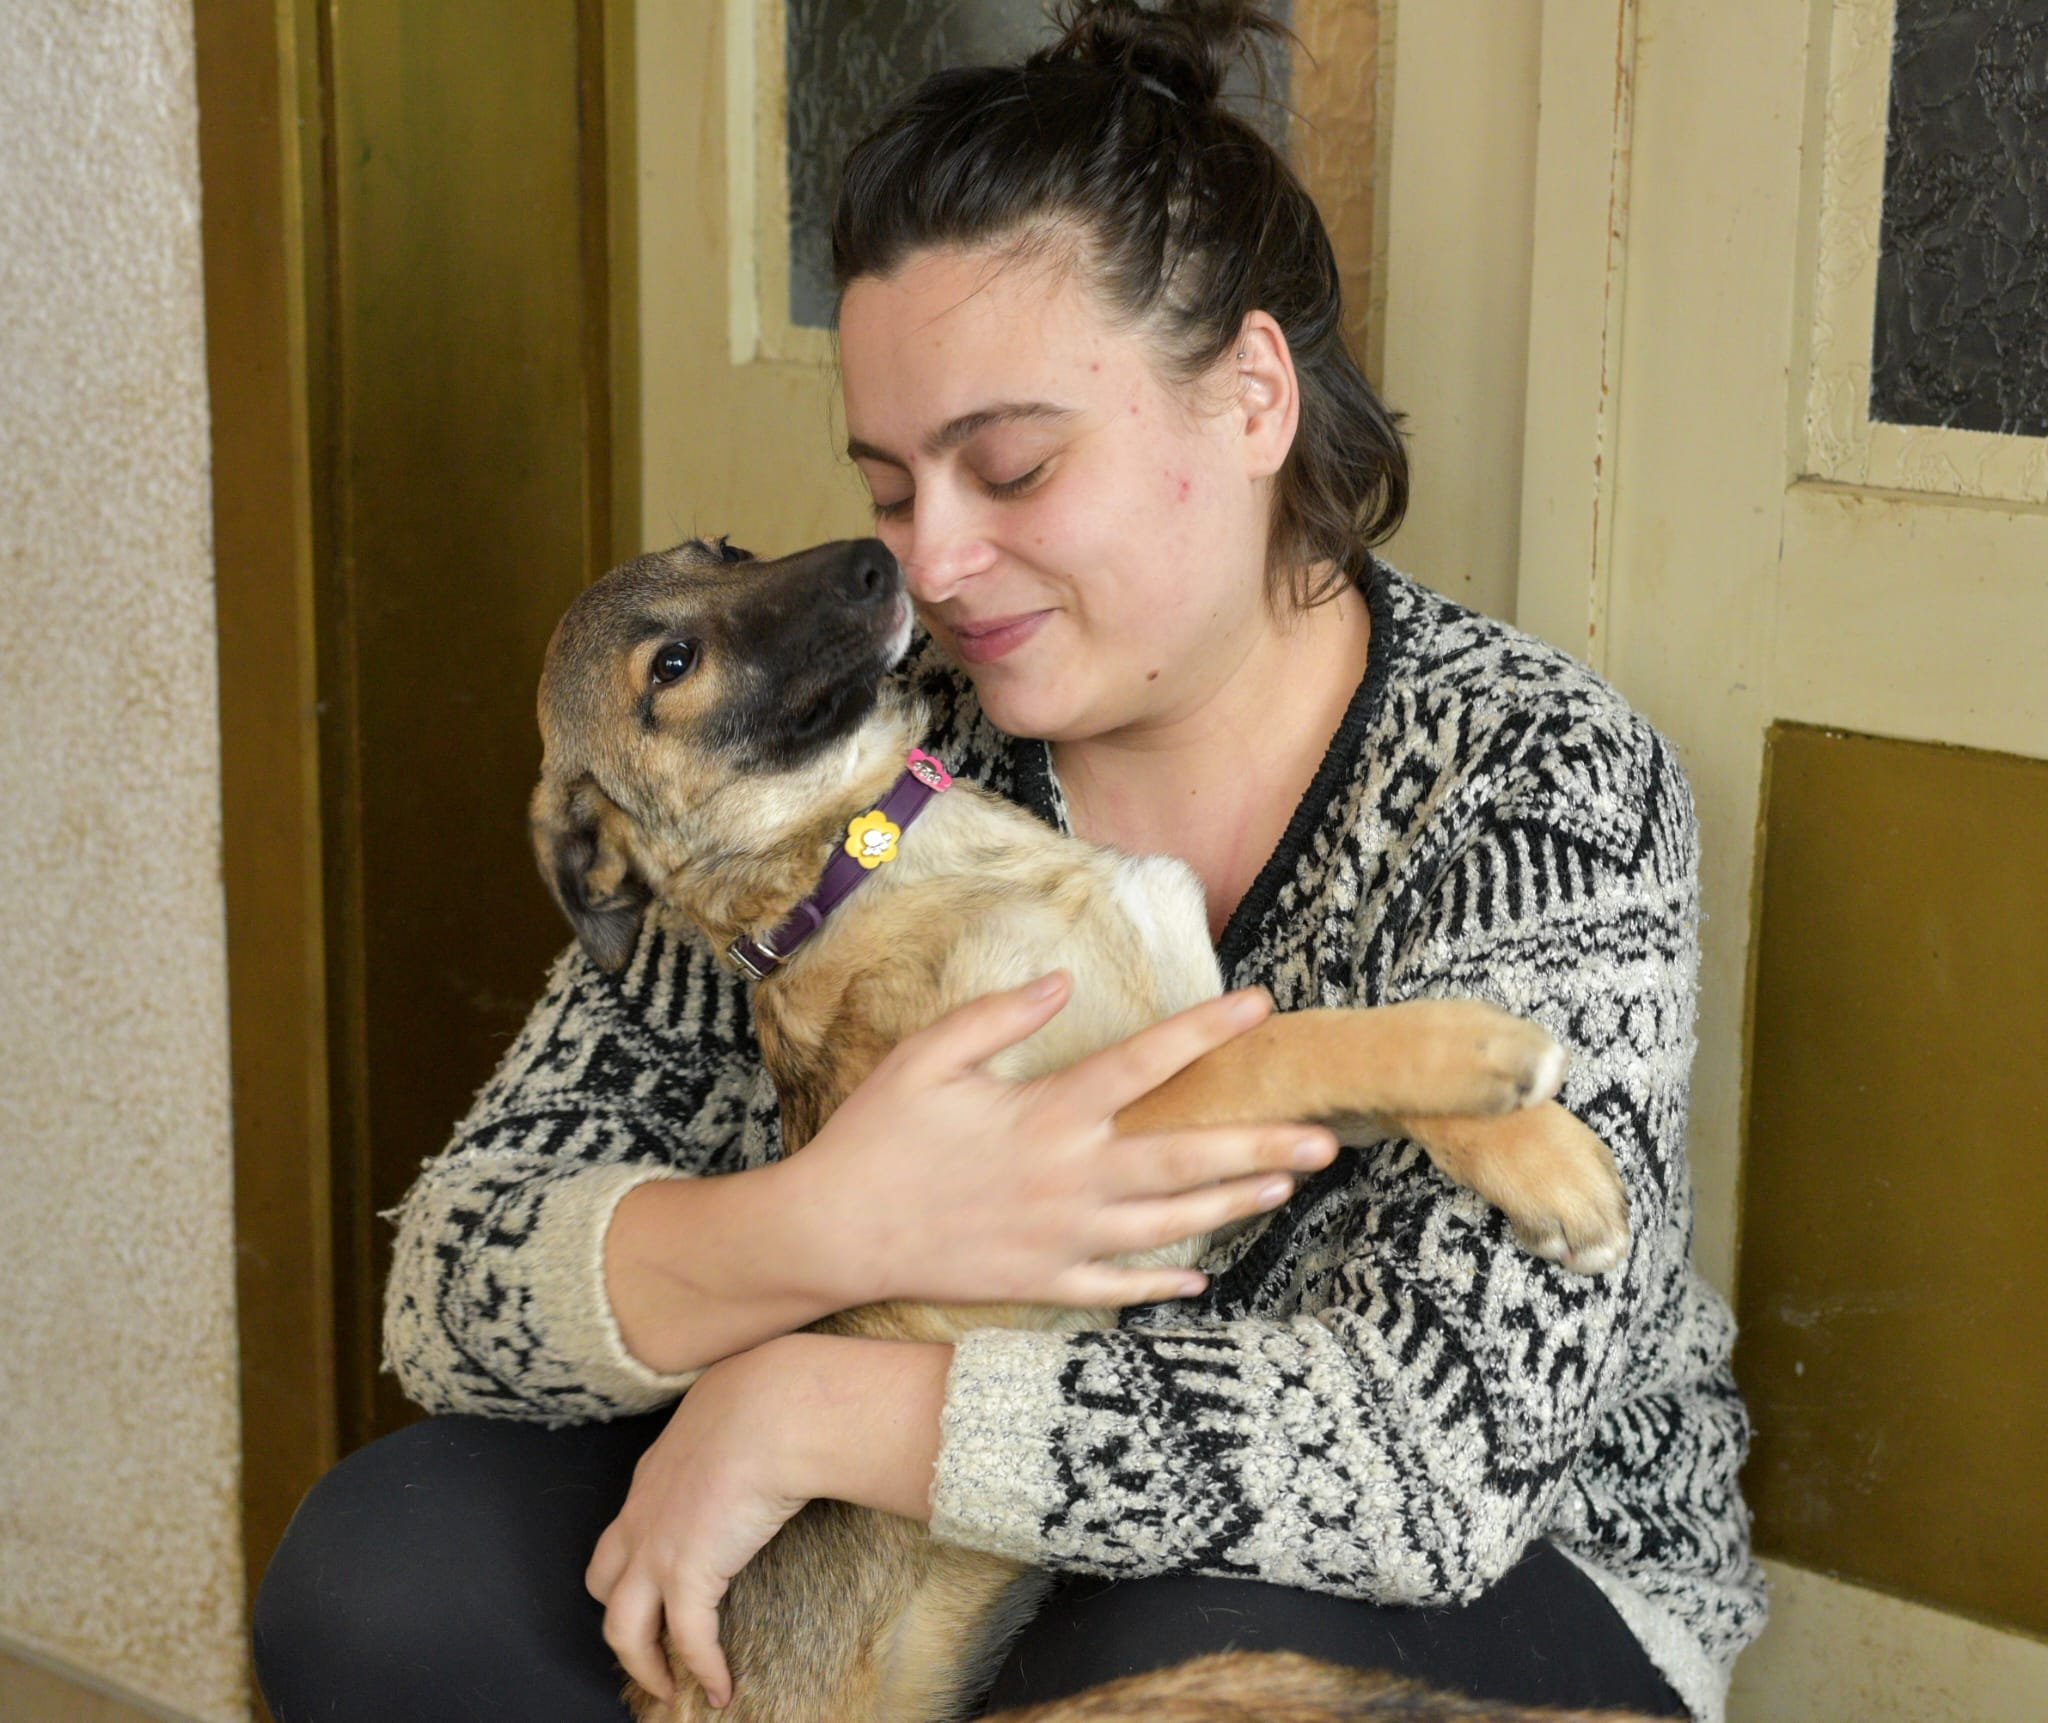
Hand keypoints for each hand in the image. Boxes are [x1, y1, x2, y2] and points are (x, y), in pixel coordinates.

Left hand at [584, 1333, 949, 1708]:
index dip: (639, 1563)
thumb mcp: (737, 1405)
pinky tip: (722, 1689)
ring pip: (621, 1628)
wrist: (775, 1410)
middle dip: (622, 1614)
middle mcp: (643, 1515)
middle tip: (652, 1641)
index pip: (629, 1528)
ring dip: (645, 1663)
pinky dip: (704, 1671)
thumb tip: (775, 1423)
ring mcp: (657, 1550)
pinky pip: (690, 1643)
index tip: (663, 1584)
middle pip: (603, 1581)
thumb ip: (736, 1426)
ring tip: (670, 1686)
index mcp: (655, 1473)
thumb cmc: (769, 1396)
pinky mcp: (687, 1578)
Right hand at [783, 974, 1337, 1310]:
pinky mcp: (1041, 1283)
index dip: (1206, 1032)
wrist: (832, 1235)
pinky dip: (1164, 1283)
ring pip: (1169, 1223)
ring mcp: (1061, 1239)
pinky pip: (1118, 1288)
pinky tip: (1202, 1275)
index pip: (1145, 1064)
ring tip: (1285, 1187)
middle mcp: (1069, 1178)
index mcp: (1047, 1114)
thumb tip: (1064, 982)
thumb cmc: (876, 1136)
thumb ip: (1000, 1015)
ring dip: (1233, 1205)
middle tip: (1324, 1136)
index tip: (1260, 1007)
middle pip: (1186, 1156)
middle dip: (1261, 1144)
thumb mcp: (928, 1055)